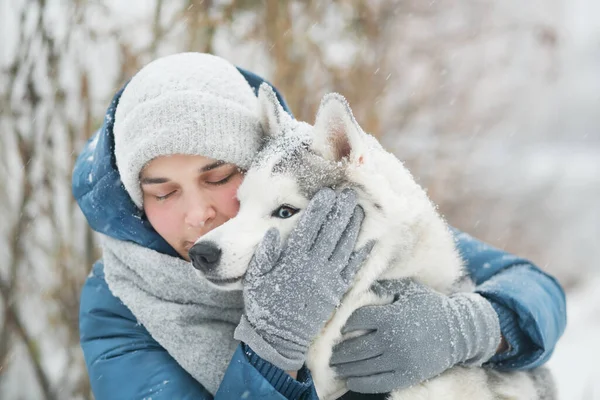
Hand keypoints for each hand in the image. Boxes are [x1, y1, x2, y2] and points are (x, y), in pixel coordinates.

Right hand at [234, 188, 373, 370]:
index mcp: (292, 260)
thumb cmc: (264, 306)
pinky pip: (352, 270)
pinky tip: (369, 242)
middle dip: (340, 211)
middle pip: (330, 232)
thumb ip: (265, 254)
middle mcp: (313, 266)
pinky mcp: (336, 292)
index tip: (326, 193)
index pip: (309, 227)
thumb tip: (272, 232)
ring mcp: (327, 279)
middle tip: (349, 194)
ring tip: (359, 210)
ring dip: (353, 227)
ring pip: (344, 247)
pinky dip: (362, 255)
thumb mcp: (255, 278)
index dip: (319, 208)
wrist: (278, 338)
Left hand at [330, 279, 500, 392]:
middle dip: (339, 351)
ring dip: (345, 368)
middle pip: (356, 347)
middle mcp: (394, 339)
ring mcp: (400, 360)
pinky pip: (378, 382)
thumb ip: (384, 289)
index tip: (341, 327)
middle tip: (330, 353)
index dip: (346, 324)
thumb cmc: (430, 306)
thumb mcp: (408, 290)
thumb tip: (358, 284)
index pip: (357, 320)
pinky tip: (350, 380)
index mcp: (392, 316)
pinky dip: (360, 383)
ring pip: (363, 367)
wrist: (460, 330)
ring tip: (335, 366)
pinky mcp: (408, 375)